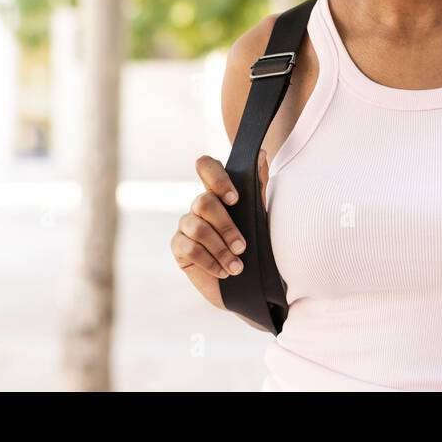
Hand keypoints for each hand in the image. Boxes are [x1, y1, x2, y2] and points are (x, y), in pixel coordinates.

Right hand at [169, 149, 269, 310]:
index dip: (216, 178)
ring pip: (196, 227)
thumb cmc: (256, 247)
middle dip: (226, 226)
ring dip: (220, 248)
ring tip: (237, 266)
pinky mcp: (180, 248)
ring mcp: (187, 226)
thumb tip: (261, 154)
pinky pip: (188, 248)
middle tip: (242, 246)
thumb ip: (258, 188)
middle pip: (203, 201)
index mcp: (219, 192)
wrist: (250, 286)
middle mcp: (200, 206)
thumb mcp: (261, 218)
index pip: (206, 167)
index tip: (235, 199)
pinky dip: (209, 261)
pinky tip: (223, 272)